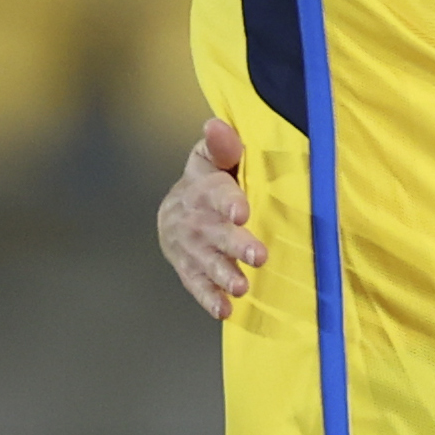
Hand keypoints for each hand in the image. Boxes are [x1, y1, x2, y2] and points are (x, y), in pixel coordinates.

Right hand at [158, 116, 263, 318]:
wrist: (175, 210)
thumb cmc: (209, 179)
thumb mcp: (213, 158)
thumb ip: (222, 146)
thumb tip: (216, 124)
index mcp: (203, 186)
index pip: (215, 192)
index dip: (228, 201)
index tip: (242, 212)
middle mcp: (194, 218)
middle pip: (214, 231)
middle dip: (235, 244)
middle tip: (258, 255)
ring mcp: (190, 246)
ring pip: (206, 261)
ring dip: (223, 274)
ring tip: (241, 286)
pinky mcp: (188, 268)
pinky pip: (196, 284)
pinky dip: (208, 298)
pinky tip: (224, 310)